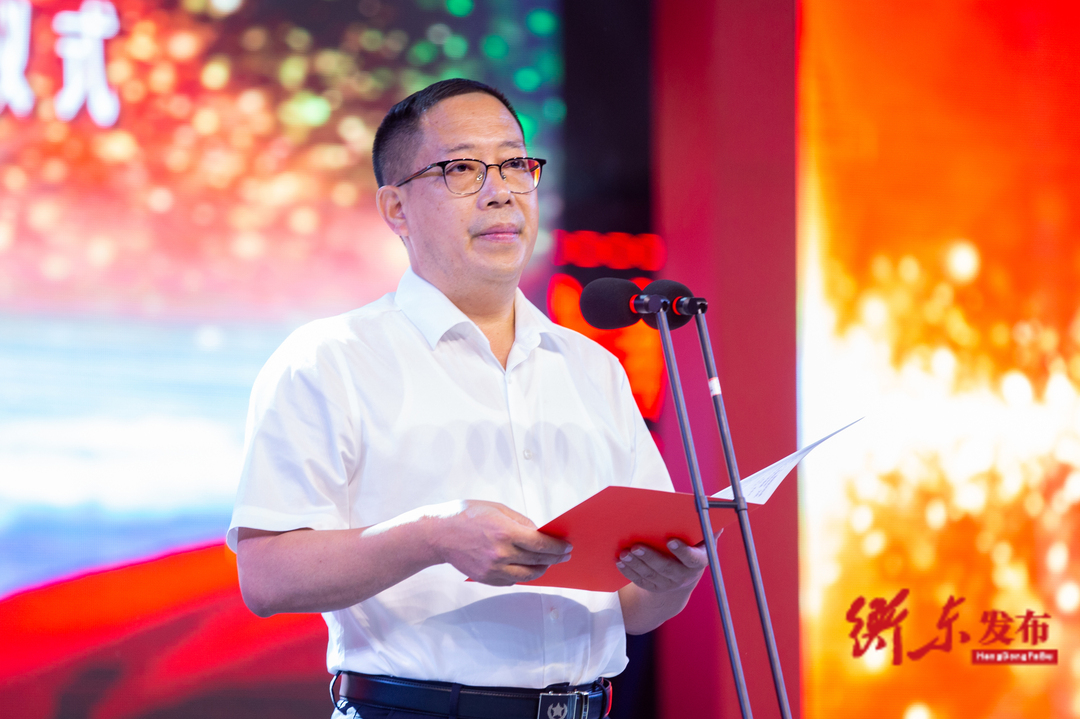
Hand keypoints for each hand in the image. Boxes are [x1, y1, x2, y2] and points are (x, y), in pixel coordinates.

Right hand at [433, 500, 572, 585]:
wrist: (438, 534)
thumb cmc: (466, 516)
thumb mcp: (497, 509)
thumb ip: (521, 522)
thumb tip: (540, 534)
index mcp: (504, 532)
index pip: (540, 544)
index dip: (557, 547)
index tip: (567, 547)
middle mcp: (500, 553)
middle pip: (538, 560)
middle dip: (554, 558)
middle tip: (564, 555)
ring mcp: (493, 569)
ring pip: (528, 575)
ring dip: (541, 569)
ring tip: (546, 562)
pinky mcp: (486, 578)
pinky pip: (513, 580)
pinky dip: (522, 573)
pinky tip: (526, 566)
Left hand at [616, 538, 707, 593]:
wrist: (683, 577)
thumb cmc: (693, 549)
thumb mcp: (704, 541)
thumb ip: (708, 530)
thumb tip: (717, 518)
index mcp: (697, 562)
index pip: (692, 558)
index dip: (682, 551)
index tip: (670, 540)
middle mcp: (683, 576)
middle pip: (666, 568)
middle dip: (650, 557)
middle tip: (636, 546)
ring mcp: (667, 584)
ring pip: (650, 575)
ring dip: (636, 564)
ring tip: (624, 553)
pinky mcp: (653, 587)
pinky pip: (640, 581)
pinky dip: (629, 572)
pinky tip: (620, 562)